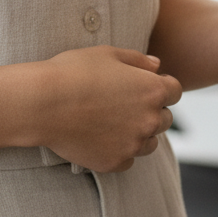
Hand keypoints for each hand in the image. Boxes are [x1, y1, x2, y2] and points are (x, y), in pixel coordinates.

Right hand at [33, 46, 181, 172]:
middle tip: (125, 105)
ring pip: (149, 142)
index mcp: (154, 90)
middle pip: (165, 118)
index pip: (175, 91)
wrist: (42, 103)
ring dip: (139, 134)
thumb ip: (139, 60)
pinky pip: (127, 160)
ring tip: (114, 123)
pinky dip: (119, 151)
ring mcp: (133, 143)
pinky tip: (102, 139)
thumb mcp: (110, 54)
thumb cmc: (74, 72)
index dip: (161, 86)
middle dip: (151, 111)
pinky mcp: (114, 162)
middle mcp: (150, 119)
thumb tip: (157, 65)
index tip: (144, 86)